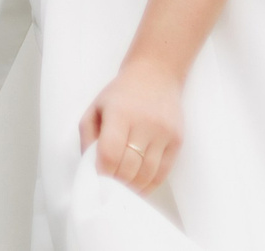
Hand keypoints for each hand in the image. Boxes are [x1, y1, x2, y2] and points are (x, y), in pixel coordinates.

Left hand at [78, 56, 182, 193]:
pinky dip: (149, 185)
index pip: (110, 153)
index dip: (102, 173)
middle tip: (108, 189)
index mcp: (120, 113)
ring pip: (146, 174)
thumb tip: (90, 167)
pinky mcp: (177, 140)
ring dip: (132, 188)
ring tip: (122, 190)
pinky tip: (138, 187)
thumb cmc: (121, 93)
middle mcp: (145, 123)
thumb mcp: (96, 107)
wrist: (156, 74)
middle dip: (115, 183)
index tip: (97, 180)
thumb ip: (88, 136)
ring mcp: (164, 133)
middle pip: (128, 168)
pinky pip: (162, 172)